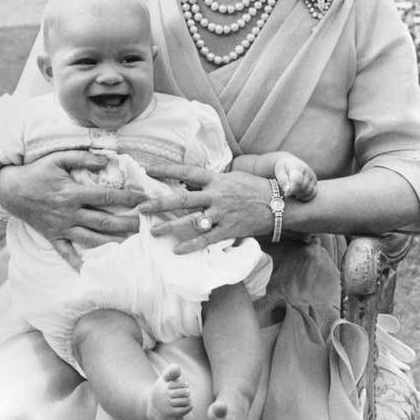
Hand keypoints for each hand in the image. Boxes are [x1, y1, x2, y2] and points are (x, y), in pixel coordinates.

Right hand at [0, 150, 144, 269]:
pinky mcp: (52, 236)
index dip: (128, 198)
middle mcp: (69, 213)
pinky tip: (88, 271)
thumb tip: (107, 160)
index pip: (107, 196)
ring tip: (130, 244)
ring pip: (91, 239)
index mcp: (73, 193)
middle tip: (145, 226)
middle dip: (127, 224)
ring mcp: (61, 227)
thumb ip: (83, 158)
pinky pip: (65, 253)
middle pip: (104, 221)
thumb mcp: (58, 158)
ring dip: (111, 242)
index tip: (144, 199)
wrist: (10, 189)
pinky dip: (76, 263)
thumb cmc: (37, 171)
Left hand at [139, 164, 273, 254]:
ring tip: (153, 232)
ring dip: (170, 227)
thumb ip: (211, 182)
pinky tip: (176, 251)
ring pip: (191, 222)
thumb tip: (189, 185)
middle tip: (141, 208)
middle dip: (160, 203)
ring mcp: (221, 214)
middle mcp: (216, 195)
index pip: (186, 172)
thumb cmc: (254, 188)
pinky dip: (190, 245)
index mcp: (216, 179)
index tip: (148, 169)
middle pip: (182, 200)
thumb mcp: (231, 178)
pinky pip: (206, 239)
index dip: (166, 170)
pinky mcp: (228, 230)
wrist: (278, 203)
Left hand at [274, 153, 316, 201]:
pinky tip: (299, 195)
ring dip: (300, 195)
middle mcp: (307, 171)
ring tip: (293, 192)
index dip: (292, 190)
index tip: (286, 194)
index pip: (297, 182)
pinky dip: (306, 197)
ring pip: (308, 192)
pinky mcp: (315, 182)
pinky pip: (314, 193)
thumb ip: (282, 181)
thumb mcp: (279, 171)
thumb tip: (287, 191)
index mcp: (298, 167)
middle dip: (294, 193)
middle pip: (303, 188)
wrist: (290, 162)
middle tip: (288, 192)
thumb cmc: (283, 168)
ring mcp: (312, 177)